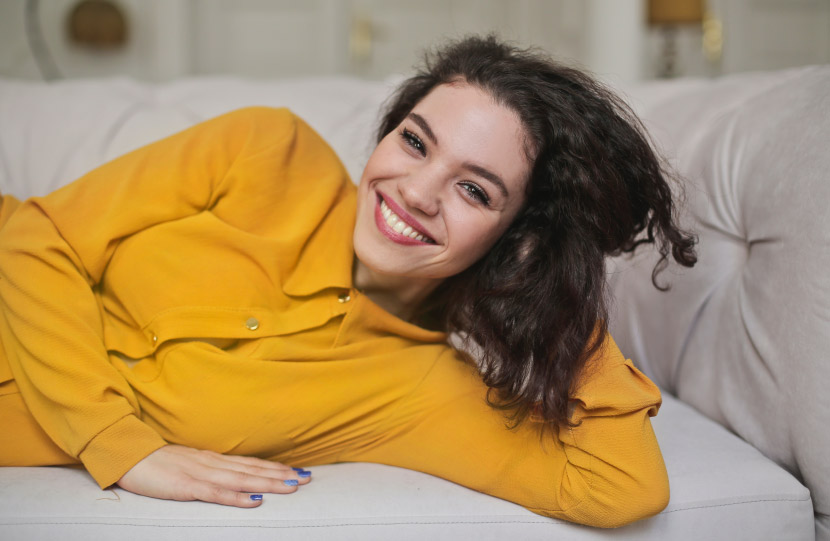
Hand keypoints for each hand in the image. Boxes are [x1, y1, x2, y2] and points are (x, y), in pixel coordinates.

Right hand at [116, 445, 309, 506]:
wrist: (129, 456)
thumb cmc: (156, 463)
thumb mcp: (188, 464)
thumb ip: (208, 470)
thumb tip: (230, 477)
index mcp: (212, 459)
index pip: (250, 463)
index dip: (274, 467)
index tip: (297, 471)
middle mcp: (212, 463)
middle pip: (252, 469)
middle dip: (280, 474)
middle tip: (306, 478)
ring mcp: (201, 474)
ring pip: (241, 480)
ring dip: (268, 483)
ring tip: (291, 486)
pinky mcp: (186, 487)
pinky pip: (216, 493)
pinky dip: (237, 497)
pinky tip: (254, 502)